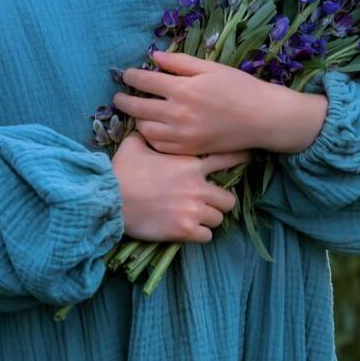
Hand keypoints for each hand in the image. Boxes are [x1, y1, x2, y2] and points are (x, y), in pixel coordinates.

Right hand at [110, 132, 247, 243]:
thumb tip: (146, 124)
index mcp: (190, 164)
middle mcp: (197, 187)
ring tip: (197, 218)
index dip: (240, 159)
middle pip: (229, 199)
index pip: (227, 159)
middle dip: (220, 202)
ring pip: (219, 219)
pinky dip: (200, 235)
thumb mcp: (135, 144)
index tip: (248, 158)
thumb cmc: (123, 170)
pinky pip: (206, 236)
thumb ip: (149, 135)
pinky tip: (189, 230)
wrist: (111, 199)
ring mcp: (193, 210)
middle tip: (208, 203)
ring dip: (210, 219)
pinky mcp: (185, 230)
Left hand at [111, 50, 326, 156]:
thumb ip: (180, 62)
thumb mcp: (211, 67)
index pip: (145, 81)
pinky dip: (152, 137)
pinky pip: (160, 146)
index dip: (131, 77)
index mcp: (183, 88)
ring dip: (138, 120)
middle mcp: (178, 114)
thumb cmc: (239, 88)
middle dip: (124, 101)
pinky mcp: (189, 150)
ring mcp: (183, 136)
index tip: (126, 75)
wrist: (262, 118)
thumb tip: (153, 57)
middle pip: (138, 108)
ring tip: (138, 113)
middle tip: (118, 98)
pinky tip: (153, 129)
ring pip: (146, 130)